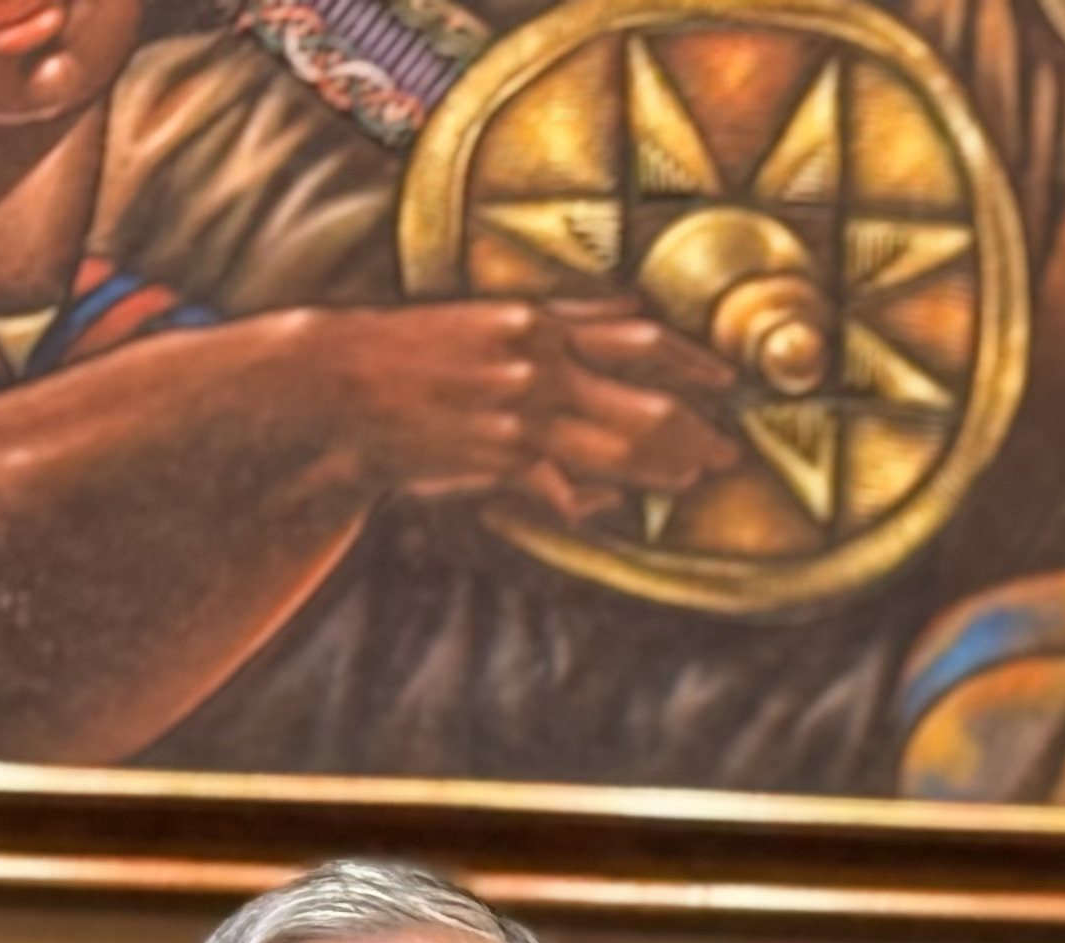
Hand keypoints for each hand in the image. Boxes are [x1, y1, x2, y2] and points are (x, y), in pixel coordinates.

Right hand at [296, 299, 741, 522]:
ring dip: (661, 468)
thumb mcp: (488, 319)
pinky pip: (564, 488)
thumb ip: (562, 318)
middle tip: (728, 452)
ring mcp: (518, 414)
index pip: (638, 338)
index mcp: (534, 322)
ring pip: (615, 448)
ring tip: (694, 477)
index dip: (692, 361)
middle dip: (693, 430)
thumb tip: (629, 313)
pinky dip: (592, 501)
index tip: (730, 380)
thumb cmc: (413, 354)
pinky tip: (618, 507)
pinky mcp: (496, 458)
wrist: (334, 388)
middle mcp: (535, 363)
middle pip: (642, 401)